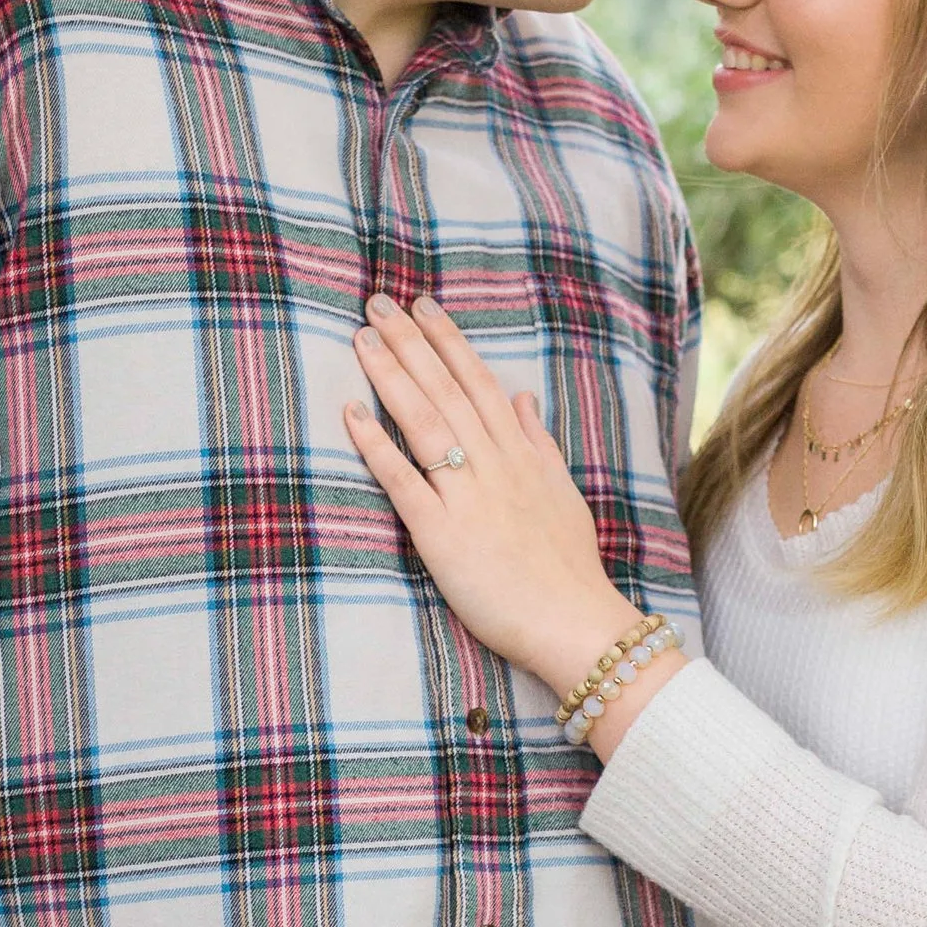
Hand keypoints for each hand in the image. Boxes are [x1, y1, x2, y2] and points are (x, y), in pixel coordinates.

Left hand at [344, 295, 649, 700]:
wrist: (575, 623)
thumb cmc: (569, 568)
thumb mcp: (562, 494)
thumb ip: (538, 443)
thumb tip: (523, 397)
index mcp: (520, 454)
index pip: (479, 381)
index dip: (447, 341)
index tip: (422, 306)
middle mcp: (494, 465)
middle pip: (445, 389)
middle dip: (409, 342)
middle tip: (377, 302)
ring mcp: (467, 496)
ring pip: (424, 422)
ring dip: (390, 376)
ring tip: (362, 338)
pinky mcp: (441, 535)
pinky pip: (403, 482)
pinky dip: (376, 446)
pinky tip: (351, 414)